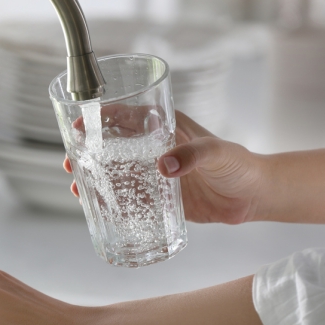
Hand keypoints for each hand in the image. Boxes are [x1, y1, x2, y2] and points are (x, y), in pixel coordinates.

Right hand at [64, 111, 265, 223]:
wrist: (254, 197)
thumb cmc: (240, 165)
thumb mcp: (218, 153)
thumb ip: (194, 156)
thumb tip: (164, 166)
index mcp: (165, 127)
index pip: (126, 116)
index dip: (100, 119)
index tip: (79, 126)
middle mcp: (155, 148)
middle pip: (112, 146)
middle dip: (88, 152)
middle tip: (70, 162)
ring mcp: (155, 173)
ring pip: (116, 172)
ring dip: (95, 178)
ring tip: (77, 189)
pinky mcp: (160, 197)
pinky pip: (130, 198)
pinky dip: (112, 201)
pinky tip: (98, 208)